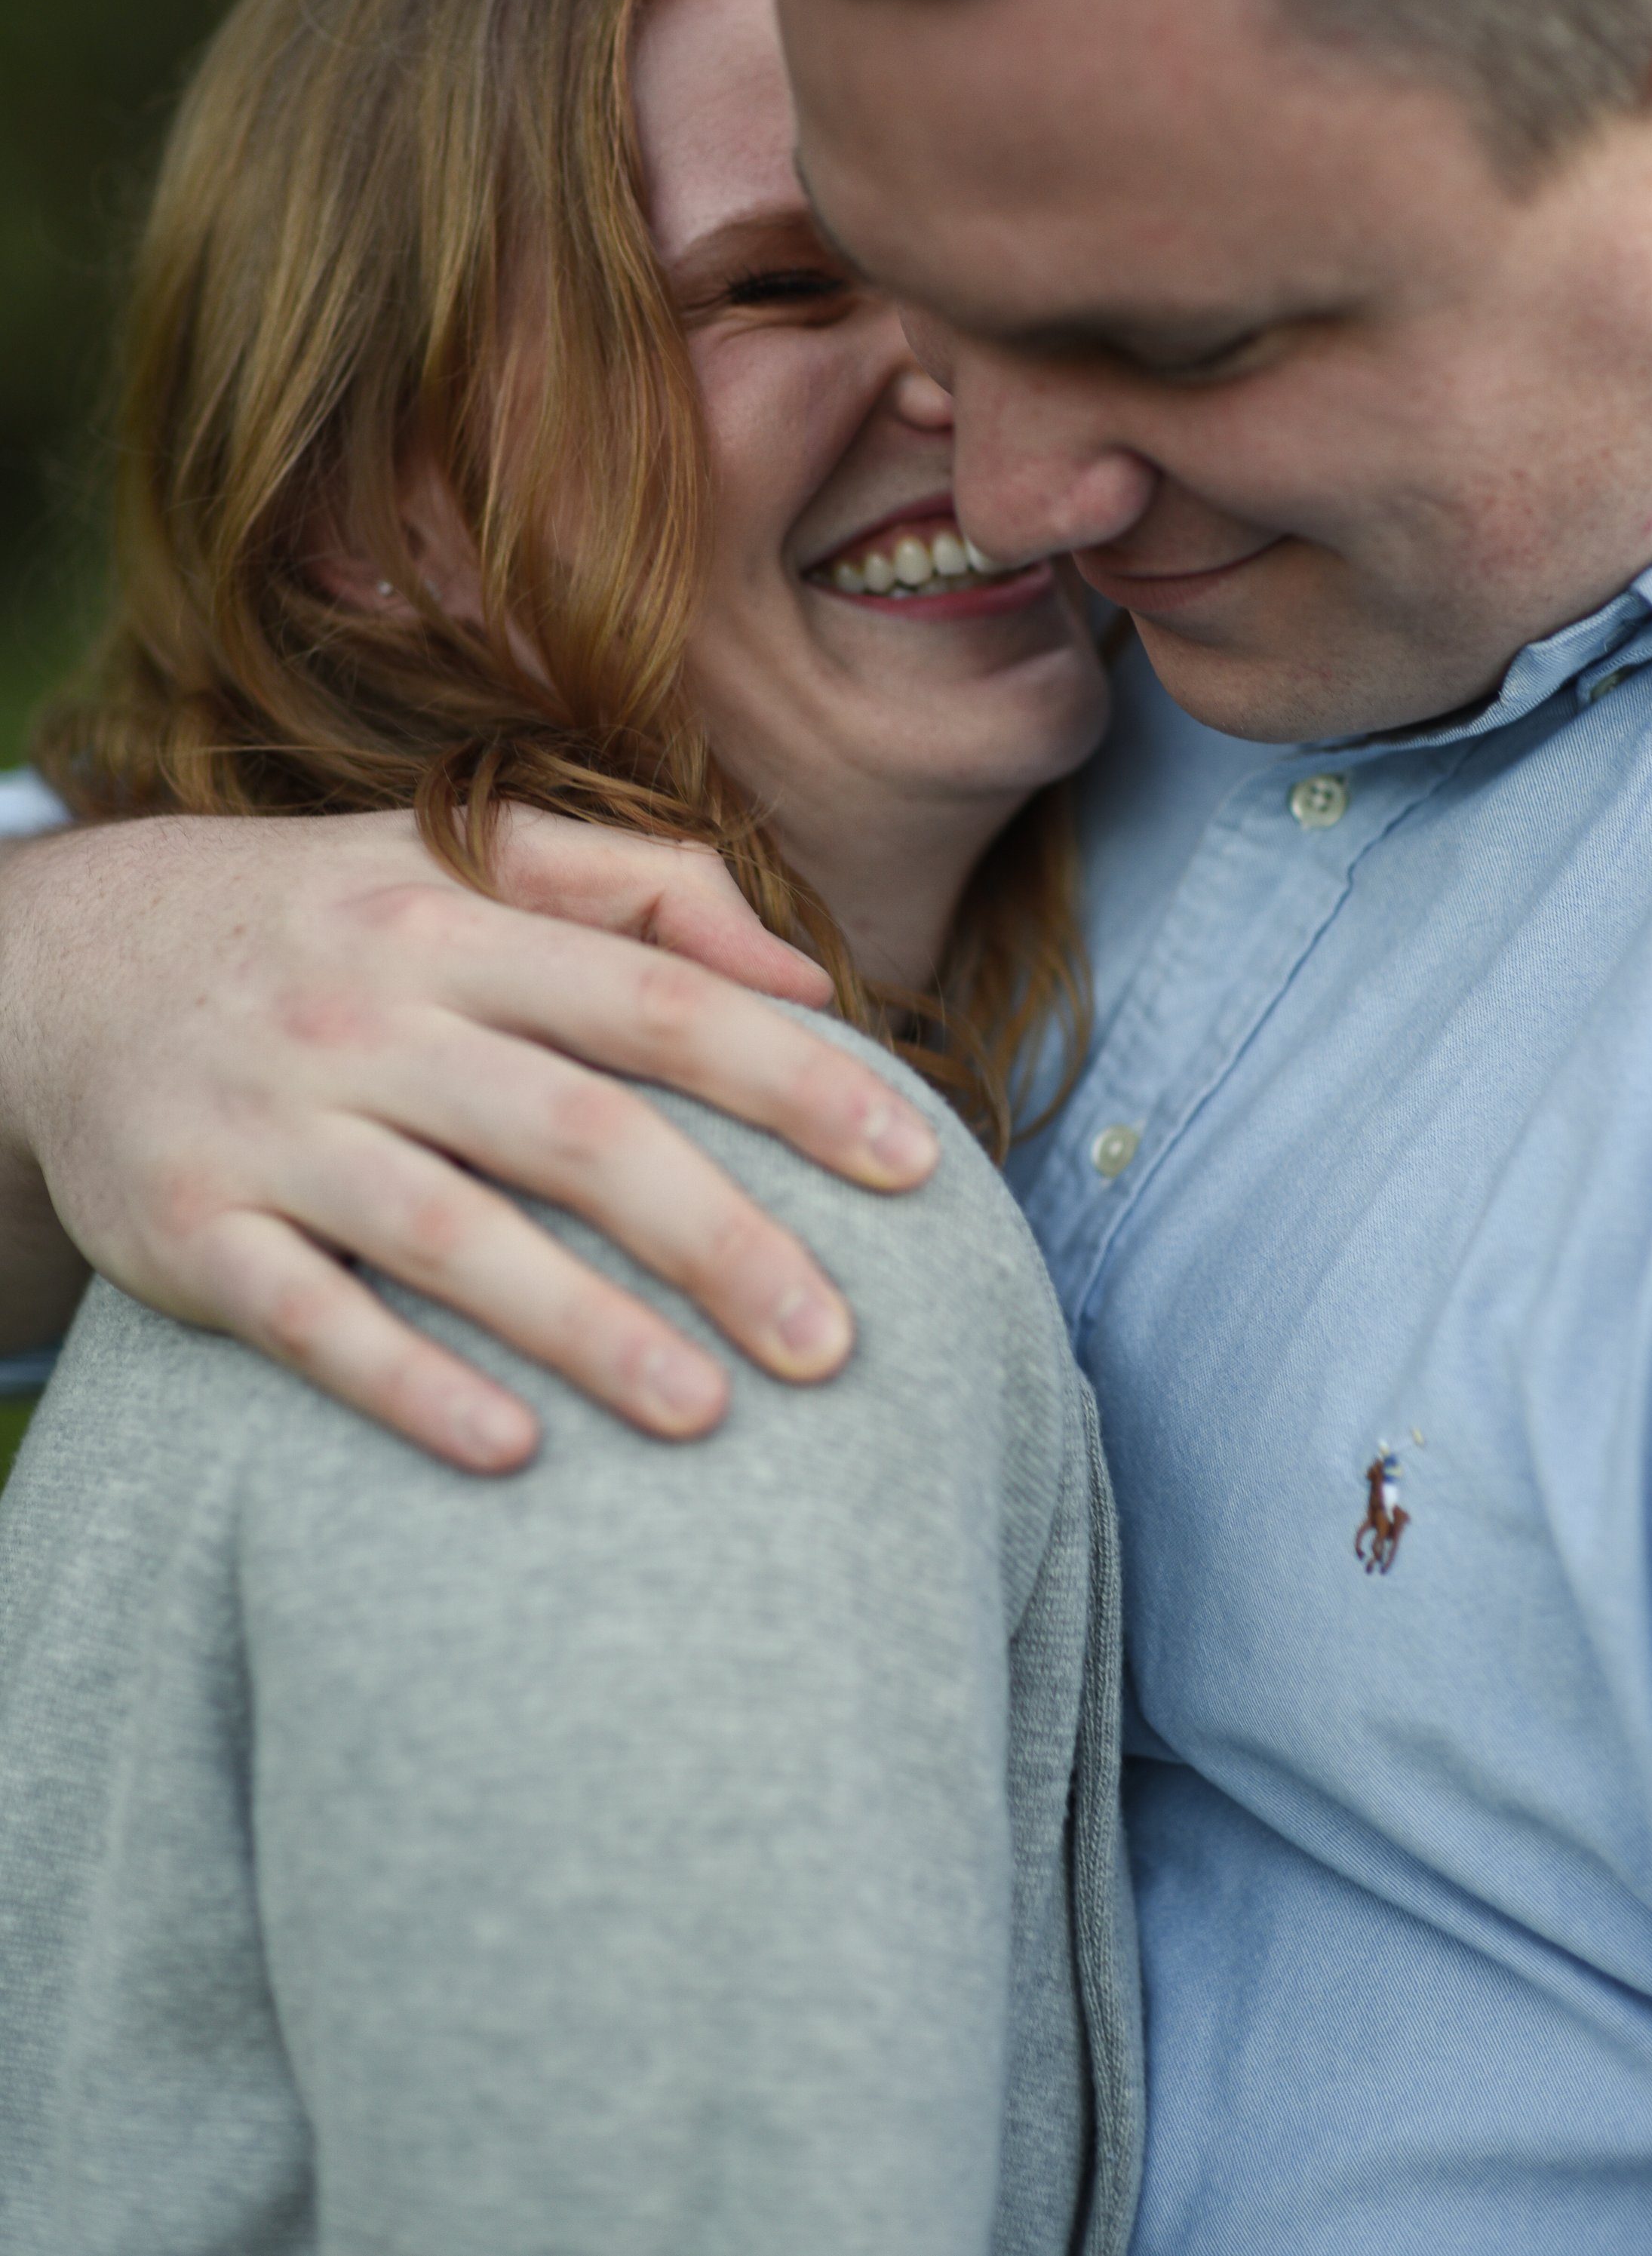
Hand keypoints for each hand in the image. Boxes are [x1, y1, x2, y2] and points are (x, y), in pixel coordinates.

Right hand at [0, 810, 936, 1467]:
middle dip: (717, 1237)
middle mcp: (364, 1017)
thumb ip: (638, 889)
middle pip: (570, 1129)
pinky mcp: (182, 1230)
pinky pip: (304, 1318)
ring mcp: (269, 1127)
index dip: (790, 1077)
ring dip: (584, 1329)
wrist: (60, 962)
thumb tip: (806, 975)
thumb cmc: (320, 922)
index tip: (913, 1164)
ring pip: (446, 1233)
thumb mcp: (458, 854)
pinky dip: (404, 1382)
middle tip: (840, 1343)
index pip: (652, 999)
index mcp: (451, 923)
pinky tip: (511, 1451)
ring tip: (711, 1416)